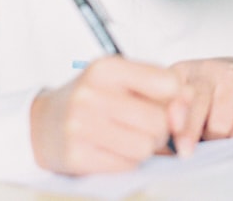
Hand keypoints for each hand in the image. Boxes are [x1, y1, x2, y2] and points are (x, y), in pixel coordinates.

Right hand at [30, 55, 189, 174]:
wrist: (42, 123)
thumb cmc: (89, 98)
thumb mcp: (121, 79)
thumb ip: (159, 85)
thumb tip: (191, 100)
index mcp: (106, 67)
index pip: (167, 83)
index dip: (173, 98)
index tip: (163, 103)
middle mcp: (91, 93)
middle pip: (159, 121)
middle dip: (159, 128)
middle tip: (142, 125)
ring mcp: (82, 126)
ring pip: (146, 147)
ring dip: (143, 147)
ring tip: (125, 136)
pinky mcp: (77, 156)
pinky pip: (127, 165)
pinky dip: (126, 161)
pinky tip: (111, 149)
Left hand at [168, 57, 232, 155]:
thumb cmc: (215, 104)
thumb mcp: (190, 107)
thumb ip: (173, 124)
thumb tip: (157, 150)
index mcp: (182, 73)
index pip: (172, 92)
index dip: (171, 112)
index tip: (169, 131)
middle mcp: (206, 68)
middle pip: (196, 102)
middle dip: (189, 131)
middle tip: (186, 152)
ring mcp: (232, 72)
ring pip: (220, 121)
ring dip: (220, 138)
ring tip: (221, 133)